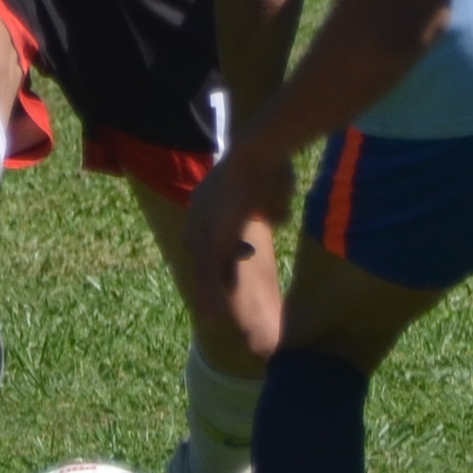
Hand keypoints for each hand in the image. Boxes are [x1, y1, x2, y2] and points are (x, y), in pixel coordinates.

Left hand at [169, 151, 288, 364]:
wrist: (256, 154)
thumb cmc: (270, 163)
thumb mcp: (273, 189)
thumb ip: (271, 206)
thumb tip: (275, 219)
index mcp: (210, 199)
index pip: (207, 231)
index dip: (216, 250)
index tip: (227, 265)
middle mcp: (199, 214)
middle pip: (197, 253)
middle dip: (204, 276)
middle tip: (209, 297)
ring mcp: (203, 230)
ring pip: (200, 269)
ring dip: (205, 294)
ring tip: (211, 318)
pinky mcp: (211, 241)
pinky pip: (208, 276)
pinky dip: (210, 297)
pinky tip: (214, 316)